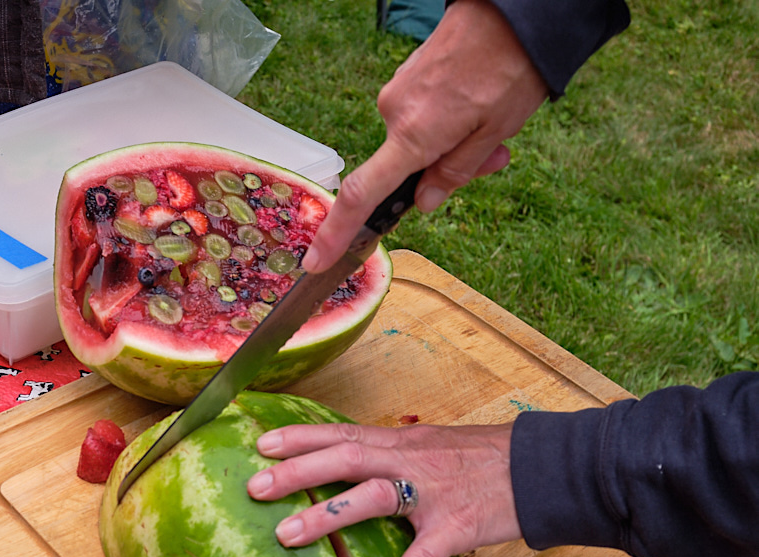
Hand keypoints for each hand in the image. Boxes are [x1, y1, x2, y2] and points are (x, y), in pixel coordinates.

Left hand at [245, 420, 522, 556]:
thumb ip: (392, 454)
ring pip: (372, 497)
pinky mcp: (457, 528)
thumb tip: (349, 462)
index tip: (261, 442)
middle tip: (254, 486)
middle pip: (346, 456)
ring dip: (325, 516)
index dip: (301, 436)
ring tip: (284, 535)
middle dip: (298, 471)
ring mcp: (433, 494)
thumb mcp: (433, 446)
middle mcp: (411, 460)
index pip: (343, 432)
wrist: (545, 468)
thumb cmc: (485, 460)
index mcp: (402, 442)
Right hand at [303, 0, 548, 271]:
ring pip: (418, 140)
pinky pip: (421, 115)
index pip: (362, 194)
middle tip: (494, 158)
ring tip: (496, 122)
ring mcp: (397, 93)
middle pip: (405, 166)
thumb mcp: (494, 132)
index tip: (316, 260)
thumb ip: (455, 172)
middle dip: (446, 170)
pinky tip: (479, 99)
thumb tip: (424, 202)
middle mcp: (395, 114)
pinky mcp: (406, 77)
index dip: (337, 233)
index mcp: (413, 136)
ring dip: (452, 143)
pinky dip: (447, 120)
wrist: (512, 11)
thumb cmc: (508, 68)